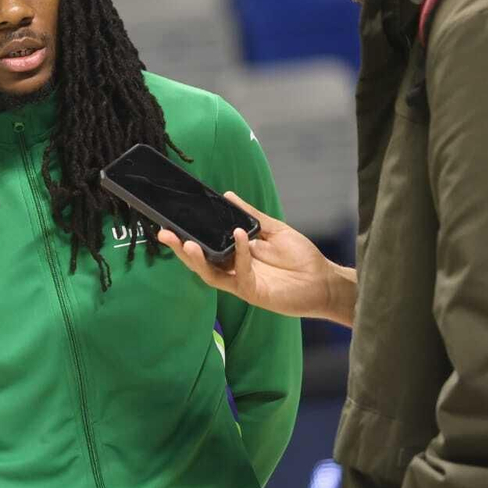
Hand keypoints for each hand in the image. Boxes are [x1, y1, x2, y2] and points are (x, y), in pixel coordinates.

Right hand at [155, 192, 353, 325]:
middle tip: (164, 233)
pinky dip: (238, 253)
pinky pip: (239, 274)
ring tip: (186, 243)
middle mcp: (233, 269)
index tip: (170, 221)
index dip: (187, 235)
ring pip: (210, 273)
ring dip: (197, 259)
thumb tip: (227, 196)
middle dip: (180, 248)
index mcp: (234, 254)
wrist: (323, 280)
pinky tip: (238, 236)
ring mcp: (241, 282)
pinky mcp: (253, 292)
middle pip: (200, 260)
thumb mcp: (273, 229)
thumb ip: (250, 215)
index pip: (205, 245)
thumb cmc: (301, 257)